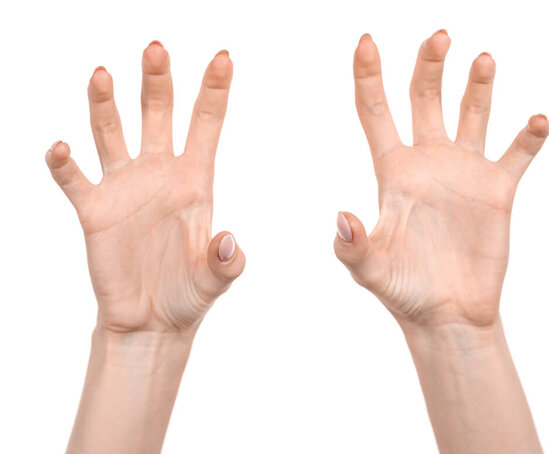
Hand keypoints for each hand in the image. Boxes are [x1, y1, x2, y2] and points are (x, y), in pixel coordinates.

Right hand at [46, 42, 244, 333]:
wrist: (151, 321)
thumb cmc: (188, 297)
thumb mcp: (215, 280)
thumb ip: (226, 262)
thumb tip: (228, 242)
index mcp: (194, 182)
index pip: (206, 126)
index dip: (214, 91)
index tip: (223, 57)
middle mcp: (159, 175)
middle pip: (157, 115)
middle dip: (157, 82)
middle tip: (156, 48)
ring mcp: (125, 189)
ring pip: (112, 133)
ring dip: (106, 105)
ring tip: (103, 74)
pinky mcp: (95, 211)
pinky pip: (75, 180)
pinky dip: (65, 163)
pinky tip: (62, 148)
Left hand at [334, 31, 548, 327]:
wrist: (446, 313)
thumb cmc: (404, 292)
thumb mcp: (371, 272)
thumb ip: (353, 248)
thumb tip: (340, 218)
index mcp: (392, 173)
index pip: (375, 113)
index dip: (368, 76)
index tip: (366, 40)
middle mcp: (427, 163)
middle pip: (424, 99)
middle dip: (428, 65)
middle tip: (438, 36)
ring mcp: (463, 174)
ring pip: (471, 115)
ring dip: (477, 86)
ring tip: (481, 59)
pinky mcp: (497, 191)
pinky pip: (516, 154)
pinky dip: (528, 137)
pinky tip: (537, 121)